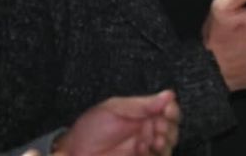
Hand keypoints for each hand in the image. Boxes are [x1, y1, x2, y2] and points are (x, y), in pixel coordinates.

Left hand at [51, 90, 179, 155]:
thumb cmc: (90, 129)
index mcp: (143, 114)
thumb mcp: (115, 108)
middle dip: (169, 127)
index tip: (168, 110)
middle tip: (158, 126)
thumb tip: (168, 95)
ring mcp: (144, 148)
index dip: (172, 110)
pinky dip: (153, 153)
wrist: (73, 152)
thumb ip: (143, 104)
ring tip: (150, 139)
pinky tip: (143, 148)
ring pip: (167, 145)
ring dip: (164, 141)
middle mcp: (147, 131)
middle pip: (172, 129)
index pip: (168, 110)